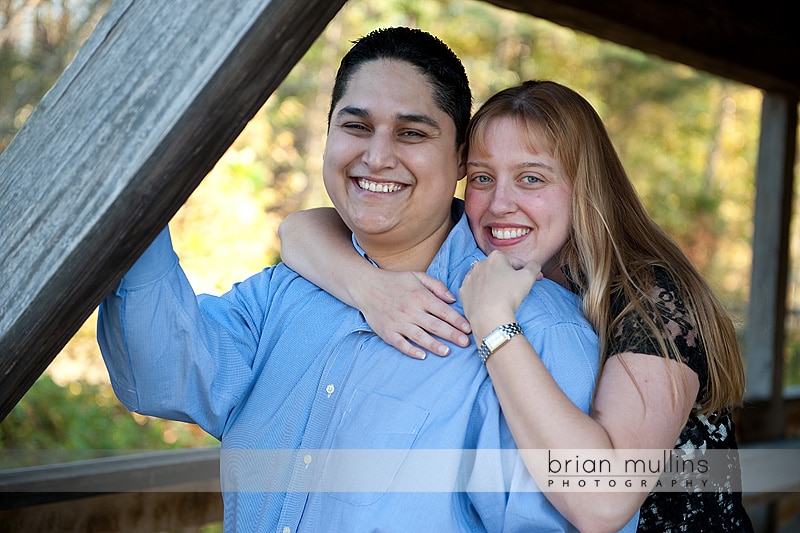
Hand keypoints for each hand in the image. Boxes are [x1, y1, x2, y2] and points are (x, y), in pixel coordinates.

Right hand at [356, 270, 471, 359]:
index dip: (457, 320)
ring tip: (447, 352)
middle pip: (434, 325)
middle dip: (452, 335)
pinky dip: (410, 350)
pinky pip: (400, 343)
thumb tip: (452, 299)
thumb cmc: (394, 281)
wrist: (365, 286)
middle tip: (466, 343)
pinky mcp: (387, 332)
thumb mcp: (417, 276)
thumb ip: (437, 286)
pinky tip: (422, 355)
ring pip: (419, 336)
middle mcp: (410, 310)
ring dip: (434, 345)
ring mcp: (398, 322)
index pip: (442, 310)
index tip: (468, 328)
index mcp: (419, 296)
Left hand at [460, 251, 541, 334]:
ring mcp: (469, 278)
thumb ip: (534, 266)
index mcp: (496, 257)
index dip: (527, 271)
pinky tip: (490, 301)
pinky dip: (483, 294)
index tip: (534, 280)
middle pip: (500, 269)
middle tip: (518, 289)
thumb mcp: (529, 277)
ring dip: (495, 284)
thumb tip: (534, 264)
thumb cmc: (509, 294)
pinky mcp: (463, 292)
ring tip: (503, 296)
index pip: (516, 262)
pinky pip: (476, 291)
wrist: (489, 317)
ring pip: (486, 279)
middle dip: (509, 276)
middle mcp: (479, 264)